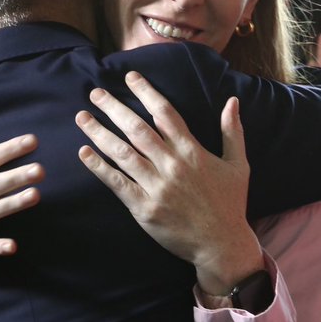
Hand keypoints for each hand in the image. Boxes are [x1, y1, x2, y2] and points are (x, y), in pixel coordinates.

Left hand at [75, 72, 262, 293]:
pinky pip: (117, 183)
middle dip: (113, 108)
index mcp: (192, 151)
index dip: (146, 92)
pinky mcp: (143, 207)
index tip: (129, 77)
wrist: (221, 244)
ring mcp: (156, 186)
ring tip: (82, 117)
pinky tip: (84, 152)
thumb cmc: (230, 204)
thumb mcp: (238, 165)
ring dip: (99, 133)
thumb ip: (232, 131)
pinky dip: (99, 167)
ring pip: (122, 153)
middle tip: (95, 92)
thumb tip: (232, 100)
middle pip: (137, 129)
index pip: (164, 113)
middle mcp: (171, 165)